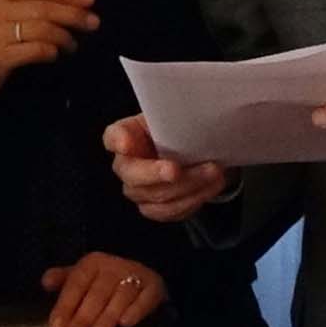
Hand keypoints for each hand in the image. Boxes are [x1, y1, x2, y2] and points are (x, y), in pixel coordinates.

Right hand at [0, 0, 99, 103]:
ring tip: (73, 44)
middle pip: (43, 7)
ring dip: (65, 36)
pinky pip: (35, 50)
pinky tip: (56, 54)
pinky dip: (51, 51)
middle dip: (73, 14)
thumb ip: (23, 6)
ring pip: (42, 28)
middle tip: (93, 22)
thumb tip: (68, 5)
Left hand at [39, 250, 166, 326]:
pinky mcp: (155, 287)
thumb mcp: (81, 276)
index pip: (76, 285)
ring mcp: (136, 275)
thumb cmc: (103, 280)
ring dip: (107, 316)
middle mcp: (113, 267)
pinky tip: (126, 325)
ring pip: (120, 296)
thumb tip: (45, 282)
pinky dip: (137, 311)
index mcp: (92, 264)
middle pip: (96, 294)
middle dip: (82, 318)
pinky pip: (146, 298)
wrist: (142, 270)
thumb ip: (62, 279)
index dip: (65, 306)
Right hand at [103, 113, 232, 224]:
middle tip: (176, 170)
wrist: (197, 153)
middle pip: (131, 175)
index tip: (126, 144)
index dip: (118, 141)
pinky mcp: (156, 208)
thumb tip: (188, 115)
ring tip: (212, 173)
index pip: (113, 137)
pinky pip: (170, 211)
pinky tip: (211, 186)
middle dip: (155, 174)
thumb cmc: (181, 131)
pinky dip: (193, 200)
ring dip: (186, 187)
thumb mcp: (178, 117)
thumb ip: (177, 116)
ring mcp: (139, 190)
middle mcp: (127, 166)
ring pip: (154, 197)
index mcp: (128, 134)